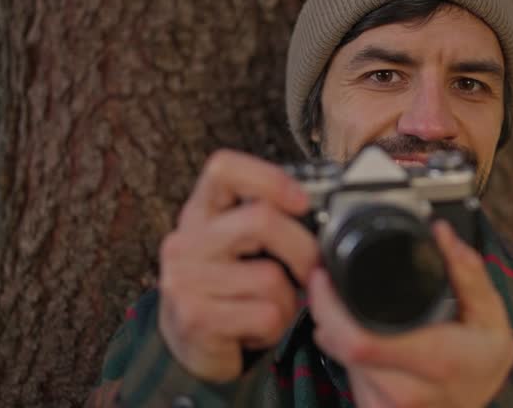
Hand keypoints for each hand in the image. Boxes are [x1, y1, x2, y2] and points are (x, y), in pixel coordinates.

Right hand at [157, 150, 318, 381]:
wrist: (189, 344)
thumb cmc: (227, 289)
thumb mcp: (239, 246)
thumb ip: (268, 222)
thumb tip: (327, 217)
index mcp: (201, 212)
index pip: (224, 168)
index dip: (270, 178)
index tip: (302, 202)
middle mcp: (185, 240)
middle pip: (261, 220)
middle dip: (302, 248)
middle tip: (311, 268)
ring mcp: (185, 280)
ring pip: (270, 277)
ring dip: (288, 300)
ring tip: (271, 306)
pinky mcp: (195, 318)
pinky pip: (266, 315)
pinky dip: (276, 326)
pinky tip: (258, 329)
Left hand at [308, 221, 512, 407]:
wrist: (474, 407)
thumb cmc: (482, 366)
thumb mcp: (490, 316)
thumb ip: (468, 272)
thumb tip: (443, 234)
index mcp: (434, 362)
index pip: (359, 341)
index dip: (329, 308)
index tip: (323, 277)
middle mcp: (404, 392)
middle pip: (339, 346)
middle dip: (327, 311)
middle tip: (328, 284)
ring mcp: (384, 407)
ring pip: (338, 358)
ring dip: (336, 330)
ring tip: (351, 310)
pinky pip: (345, 373)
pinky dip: (346, 350)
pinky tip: (363, 337)